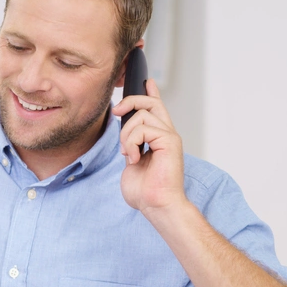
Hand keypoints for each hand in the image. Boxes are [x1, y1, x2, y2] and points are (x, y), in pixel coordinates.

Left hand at [111, 78, 186, 215]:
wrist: (156, 205)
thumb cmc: (145, 191)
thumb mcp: (132, 162)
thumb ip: (131, 146)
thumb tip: (125, 137)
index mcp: (158, 139)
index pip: (156, 109)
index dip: (150, 93)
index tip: (146, 81)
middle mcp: (166, 135)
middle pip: (151, 102)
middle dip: (131, 101)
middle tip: (117, 112)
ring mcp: (169, 137)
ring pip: (141, 116)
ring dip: (126, 135)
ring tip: (129, 154)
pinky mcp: (170, 141)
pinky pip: (143, 128)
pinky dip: (132, 143)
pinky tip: (135, 158)